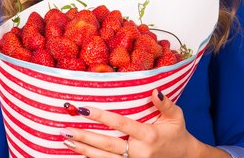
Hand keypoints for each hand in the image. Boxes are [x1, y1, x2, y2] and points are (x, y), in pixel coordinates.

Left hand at [61, 89, 229, 157]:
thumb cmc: (177, 133)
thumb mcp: (176, 116)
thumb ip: (165, 104)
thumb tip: (154, 91)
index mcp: (148, 135)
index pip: (120, 124)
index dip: (101, 117)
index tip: (84, 109)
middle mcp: (138, 151)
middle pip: (107, 144)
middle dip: (84, 137)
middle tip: (65, 129)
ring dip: (83, 150)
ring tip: (66, 141)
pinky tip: (78, 152)